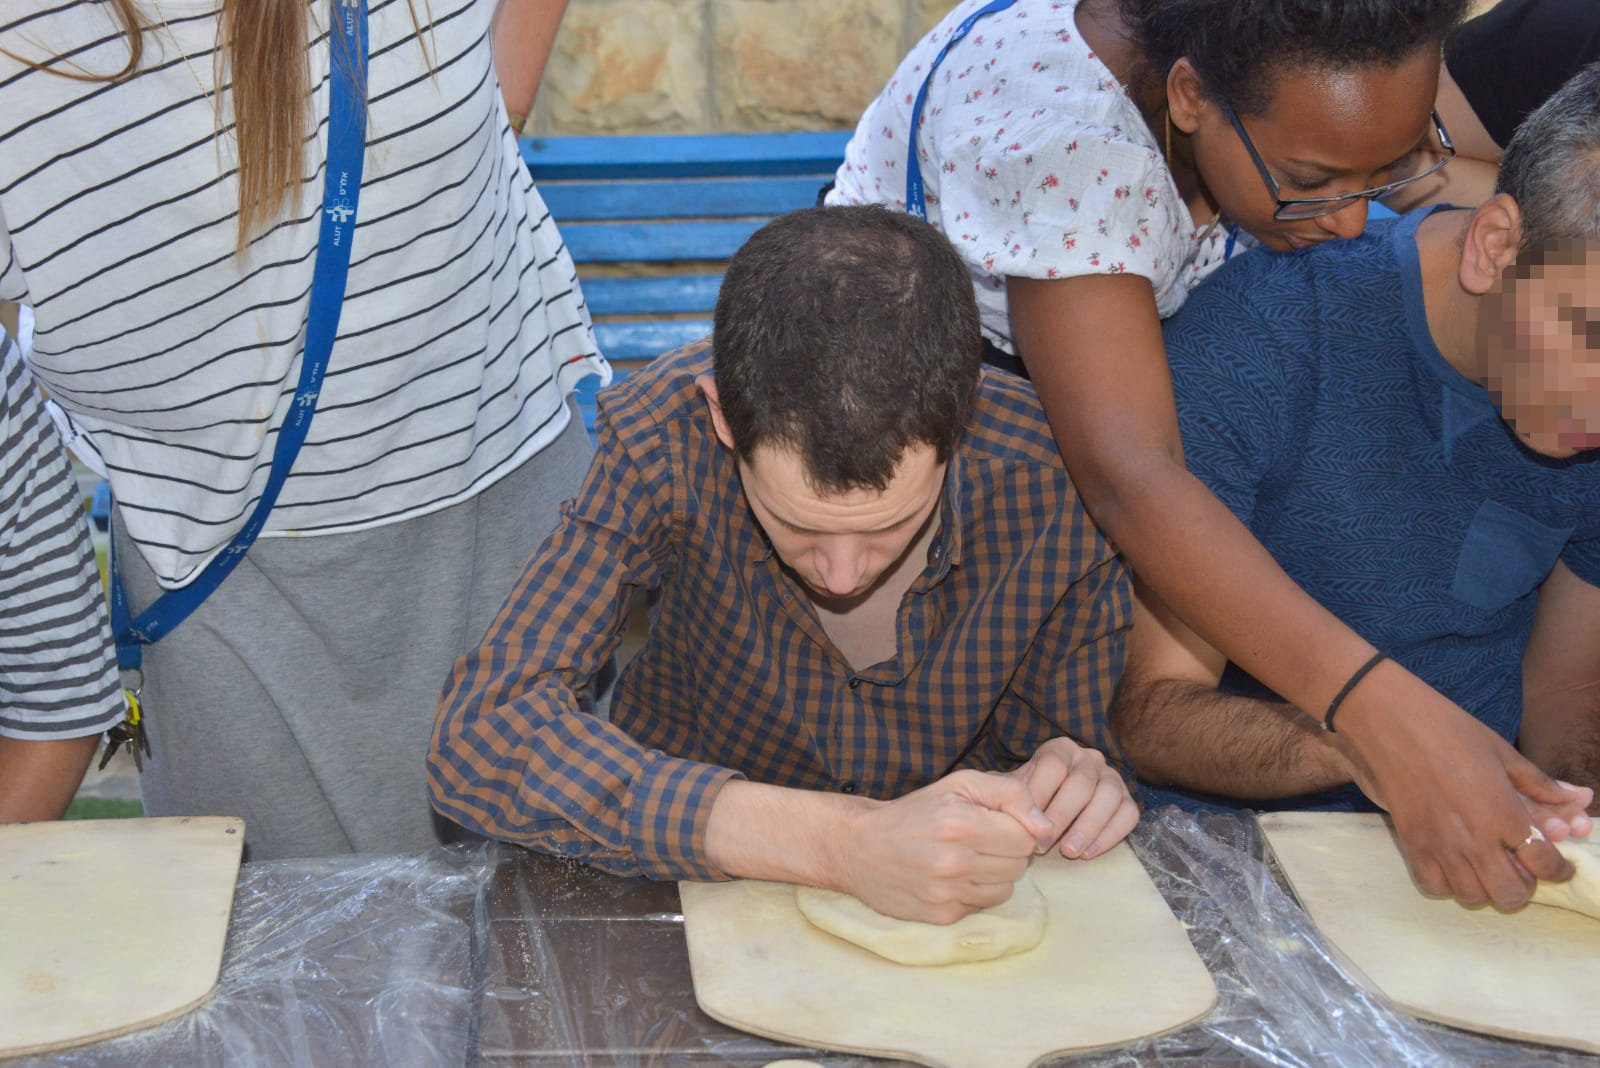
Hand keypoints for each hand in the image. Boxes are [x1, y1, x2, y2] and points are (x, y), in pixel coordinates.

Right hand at [834, 770, 1052, 923]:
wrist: (859, 847)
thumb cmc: (916, 812)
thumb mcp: (959, 784)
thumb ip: (1010, 794)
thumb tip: (1046, 827)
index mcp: (961, 823)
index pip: (1026, 837)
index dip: (1015, 828)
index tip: (995, 824)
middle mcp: (954, 861)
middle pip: (1019, 865)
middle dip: (1006, 852)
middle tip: (979, 841)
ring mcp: (946, 893)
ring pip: (1005, 890)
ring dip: (993, 875)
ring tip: (965, 860)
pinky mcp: (940, 917)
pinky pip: (982, 908)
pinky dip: (973, 894)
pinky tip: (951, 879)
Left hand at [1006, 737, 1138, 859]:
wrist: (1049, 811)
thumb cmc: (1029, 800)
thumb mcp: (1013, 790)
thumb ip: (1007, 794)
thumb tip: (1003, 806)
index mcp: (1060, 749)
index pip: (1053, 764)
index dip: (1040, 793)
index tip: (1026, 822)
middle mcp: (1089, 758)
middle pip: (1081, 783)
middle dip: (1061, 816)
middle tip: (1042, 845)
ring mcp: (1112, 777)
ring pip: (1108, 796)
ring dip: (1088, 826)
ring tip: (1069, 852)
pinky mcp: (1128, 800)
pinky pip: (1128, 814)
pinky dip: (1110, 835)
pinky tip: (1089, 853)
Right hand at [1339, 672, 1591, 908]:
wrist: (1388, 722)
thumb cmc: (1448, 730)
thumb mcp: (1502, 752)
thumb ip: (1540, 785)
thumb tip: (1578, 799)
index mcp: (1503, 811)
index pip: (1544, 862)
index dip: (1560, 869)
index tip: (1559, 864)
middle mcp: (1474, 838)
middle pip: (1511, 893)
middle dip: (1524, 886)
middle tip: (1521, 867)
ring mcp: (1440, 846)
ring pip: (1474, 897)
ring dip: (1487, 888)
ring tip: (1486, 867)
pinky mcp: (1411, 846)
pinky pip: (1435, 888)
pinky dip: (1449, 885)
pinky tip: (1453, 865)